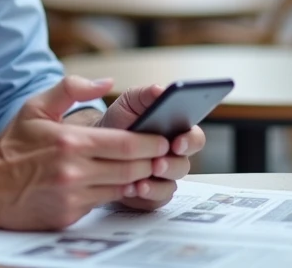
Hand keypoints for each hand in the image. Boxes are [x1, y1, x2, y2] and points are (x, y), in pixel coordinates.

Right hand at [0, 76, 170, 229]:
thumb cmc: (13, 145)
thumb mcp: (36, 106)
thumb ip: (72, 88)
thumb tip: (106, 82)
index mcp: (71, 142)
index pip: (128, 144)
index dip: (151, 142)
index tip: (162, 138)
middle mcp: (74, 171)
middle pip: (132, 168)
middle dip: (152, 160)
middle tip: (162, 153)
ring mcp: (72, 196)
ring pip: (122, 187)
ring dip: (139, 177)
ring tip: (147, 166)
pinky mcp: (69, 215)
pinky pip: (103, 202)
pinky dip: (115, 192)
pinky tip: (119, 182)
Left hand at [97, 84, 207, 210]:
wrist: (97, 144)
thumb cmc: (119, 121)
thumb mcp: (130, 102)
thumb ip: (146, 94)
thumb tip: (160, 90)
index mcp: (176, 131)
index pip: (194, 137)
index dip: (190, 141)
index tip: (178, 142)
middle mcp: (173, 156)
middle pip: (184, 164)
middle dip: (171, 165)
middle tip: (156, 164)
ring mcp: (163, 177)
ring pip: (171, 185)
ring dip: (156, 184)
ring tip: (139, 182)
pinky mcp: (151, 194)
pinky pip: (155, 201)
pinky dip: (144, 196)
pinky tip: (130, 190)